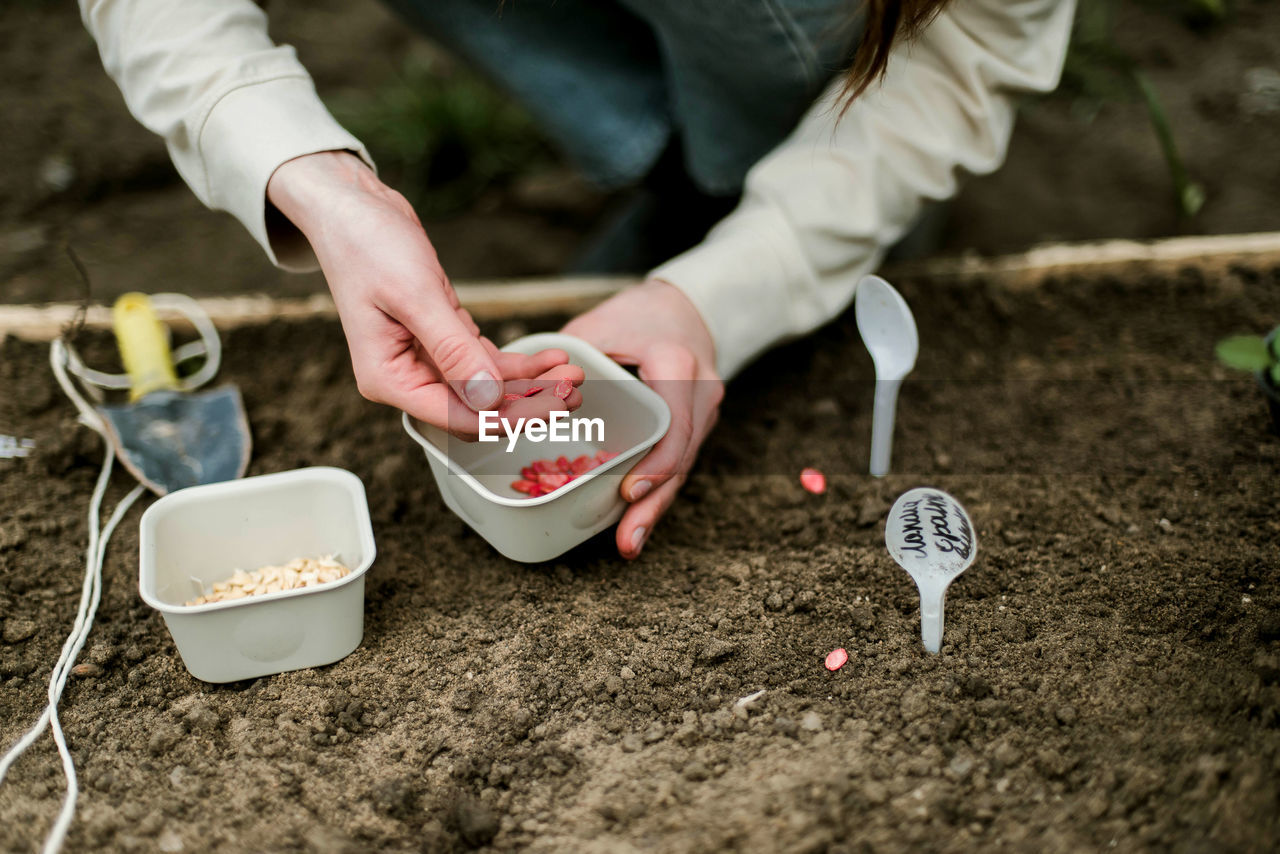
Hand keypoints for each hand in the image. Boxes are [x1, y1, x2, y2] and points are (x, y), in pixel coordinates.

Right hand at [267, 151, 576, 435]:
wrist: (354, 209)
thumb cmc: (369, 245)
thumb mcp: (415, 296)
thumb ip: (452, 351)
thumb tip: (488, 400)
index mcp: (390, 380)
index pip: (459, 419)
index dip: (510, 418)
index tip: (555, 405)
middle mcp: (407, 379)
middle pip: (478, 410)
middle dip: (529, 404)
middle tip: (574, 389)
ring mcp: (426, 362)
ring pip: (488, 389)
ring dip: (531, 385)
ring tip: (572, 374)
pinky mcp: (443, 341)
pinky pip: (486, 363)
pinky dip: (519, 363)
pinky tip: (552, 357)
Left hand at [562, 279, 723, 558]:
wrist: (688, 307)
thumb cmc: (639, 314)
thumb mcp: (601, 324)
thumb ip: (567, 360)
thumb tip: (523, 393)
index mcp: (678, 364)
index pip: (673, 422)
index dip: (655, 462)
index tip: (630, 489)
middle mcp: (700, 394)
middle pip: (680, 459)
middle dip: (653, 504)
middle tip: (627, 541)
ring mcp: (701, 415)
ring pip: (681, 469)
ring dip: (654, 508)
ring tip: (628, 543)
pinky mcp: (693, 428)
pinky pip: (675, 464)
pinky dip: (655, 492)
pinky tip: (636, 522)